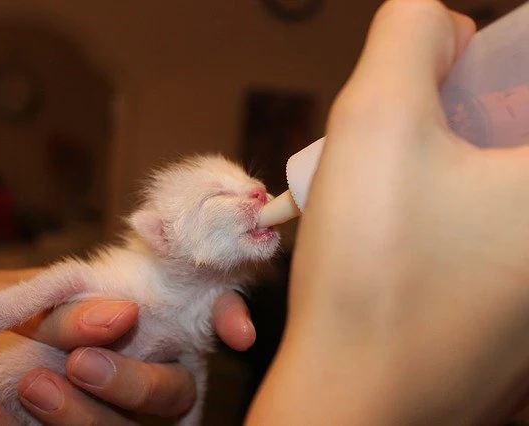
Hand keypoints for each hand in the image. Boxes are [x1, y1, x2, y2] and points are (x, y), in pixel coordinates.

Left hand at [0, 268, 254, 424]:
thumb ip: (61, 304)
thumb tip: (121, 315)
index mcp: (124, 319)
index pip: (193, 321)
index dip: (226, 320)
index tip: (236, 334)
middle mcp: (125, 371)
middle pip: (171, 392)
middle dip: (136, 381)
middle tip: (80, 363)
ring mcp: (97, 414)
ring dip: (83, 415)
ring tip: (29, 386)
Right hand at [248, 1, 528, 424]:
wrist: (354, 399)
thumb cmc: (370, 273)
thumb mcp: (376, 120)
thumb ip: (409, 36)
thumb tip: (442, 29)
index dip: (489, 70)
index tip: (443, 92)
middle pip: (521, 133)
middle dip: (468, 120)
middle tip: (413, 145)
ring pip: (503, 187)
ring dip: (456, 170)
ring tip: (395, 202)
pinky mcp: (522, 314)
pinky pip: (497, 234)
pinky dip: (457, 216)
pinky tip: (407, 242)